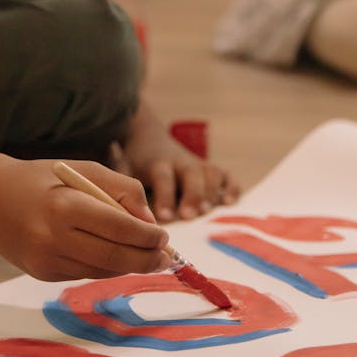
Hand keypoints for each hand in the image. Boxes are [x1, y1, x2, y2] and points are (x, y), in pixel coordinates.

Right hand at [0, 157, 171, 281]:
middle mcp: (53, 237)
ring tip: (145, 257)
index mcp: (66, 205)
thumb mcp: (85, 170)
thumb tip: (150, 224)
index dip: (148, 236)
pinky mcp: (41, 274)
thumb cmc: (45, 179)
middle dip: (146, 259)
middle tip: (164, 256)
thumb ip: (123, 190)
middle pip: (115, 258)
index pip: (119, 228)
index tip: (164, 237)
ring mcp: (45, 260)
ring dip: (128, 266)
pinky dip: (104, 267)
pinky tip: (111, 256)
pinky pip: (84, 274)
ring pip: (102, 271)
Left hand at [118, 100, 240, 221]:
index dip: (165, 196)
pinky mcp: (209, 168)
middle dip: (193, 194)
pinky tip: (230, 202)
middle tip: (190, 215)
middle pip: (192, 174)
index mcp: (158, 163)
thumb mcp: (124, 170)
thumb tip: (125, 218)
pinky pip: (226, 174)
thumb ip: (124, 190)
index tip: (165, 217)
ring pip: (211, 173)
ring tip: (207, 211)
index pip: (163, 177)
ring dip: (212, 192)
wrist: (148, 138)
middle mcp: (181, 162)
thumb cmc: (135, 162)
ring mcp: (198, 164)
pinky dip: (232, 186)